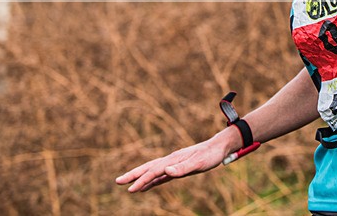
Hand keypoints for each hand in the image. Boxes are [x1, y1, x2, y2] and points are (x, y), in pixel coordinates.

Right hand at [115, 130, 235, 192]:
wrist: (218, 147)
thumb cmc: (210, 155)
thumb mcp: (199, 163)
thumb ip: (183, 168)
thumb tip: (166, 171)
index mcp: (173, 160)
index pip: (154, 171)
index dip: (142, 180)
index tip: (130, 189)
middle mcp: (170, 160)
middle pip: (148, 168)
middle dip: (133, 175)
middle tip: (118, 182)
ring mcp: (173, 164)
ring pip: (152, 171)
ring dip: (140, 178)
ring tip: (128, 185)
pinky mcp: (178, 168)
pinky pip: (161, 176)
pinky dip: (152, 181)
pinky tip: (147, 186)